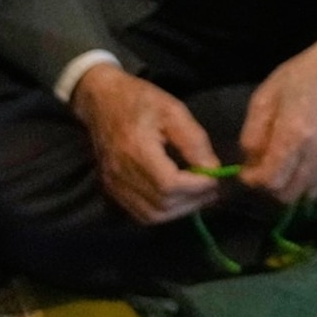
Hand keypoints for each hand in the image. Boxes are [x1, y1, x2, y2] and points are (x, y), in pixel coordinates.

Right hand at [70, 64, 225, 225]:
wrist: (101, 101)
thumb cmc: (140, 100)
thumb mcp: (173, 110)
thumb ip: (194, 141)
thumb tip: (212, 169)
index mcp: (136, 149)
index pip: (169, 184)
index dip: (196, 187)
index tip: (215, 178)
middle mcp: (120, 173)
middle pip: (162, 205)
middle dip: (192, 201)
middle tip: (212, 189)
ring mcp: (113, 184)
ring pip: (151, 216)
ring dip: (179, 211)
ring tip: (199, 195)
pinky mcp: (112, 190)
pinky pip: (140, 214)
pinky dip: (163, 212)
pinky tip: (178, 198)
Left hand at [235, 30, 316, 204]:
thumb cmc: (296, 80)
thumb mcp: (263, 99)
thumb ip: (252, 135)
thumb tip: (249, 164)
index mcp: (294, 133)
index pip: (270, 180)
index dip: (252, 181)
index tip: (245, 172)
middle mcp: (316, 151)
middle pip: (286, 194)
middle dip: (268, 188)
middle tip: (261, 172)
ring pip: (303, 195)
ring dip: (287, 188)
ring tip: (279, 169)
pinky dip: (304, 185)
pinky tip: (297, 167)